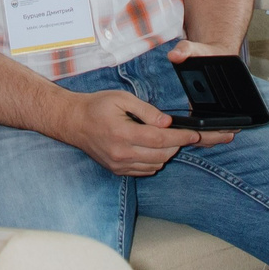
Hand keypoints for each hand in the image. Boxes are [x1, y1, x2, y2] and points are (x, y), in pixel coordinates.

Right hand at [50, 86, 224, 177]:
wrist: (72, 121)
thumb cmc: (96, 106)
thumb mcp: (122, 99)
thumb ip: (147, 111)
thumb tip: (167, 122)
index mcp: (123, 134)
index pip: (160, 140)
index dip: (181, 138)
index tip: (195, 135)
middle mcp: (121, 153)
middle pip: (161, 155)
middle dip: (176, 145)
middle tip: (181, 134)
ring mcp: (119, 164)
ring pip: (154, 165)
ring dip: (165, 154)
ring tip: (163, 139)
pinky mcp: (117, 170)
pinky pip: (144, 170)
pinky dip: (153, 161)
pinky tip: (150, 148)